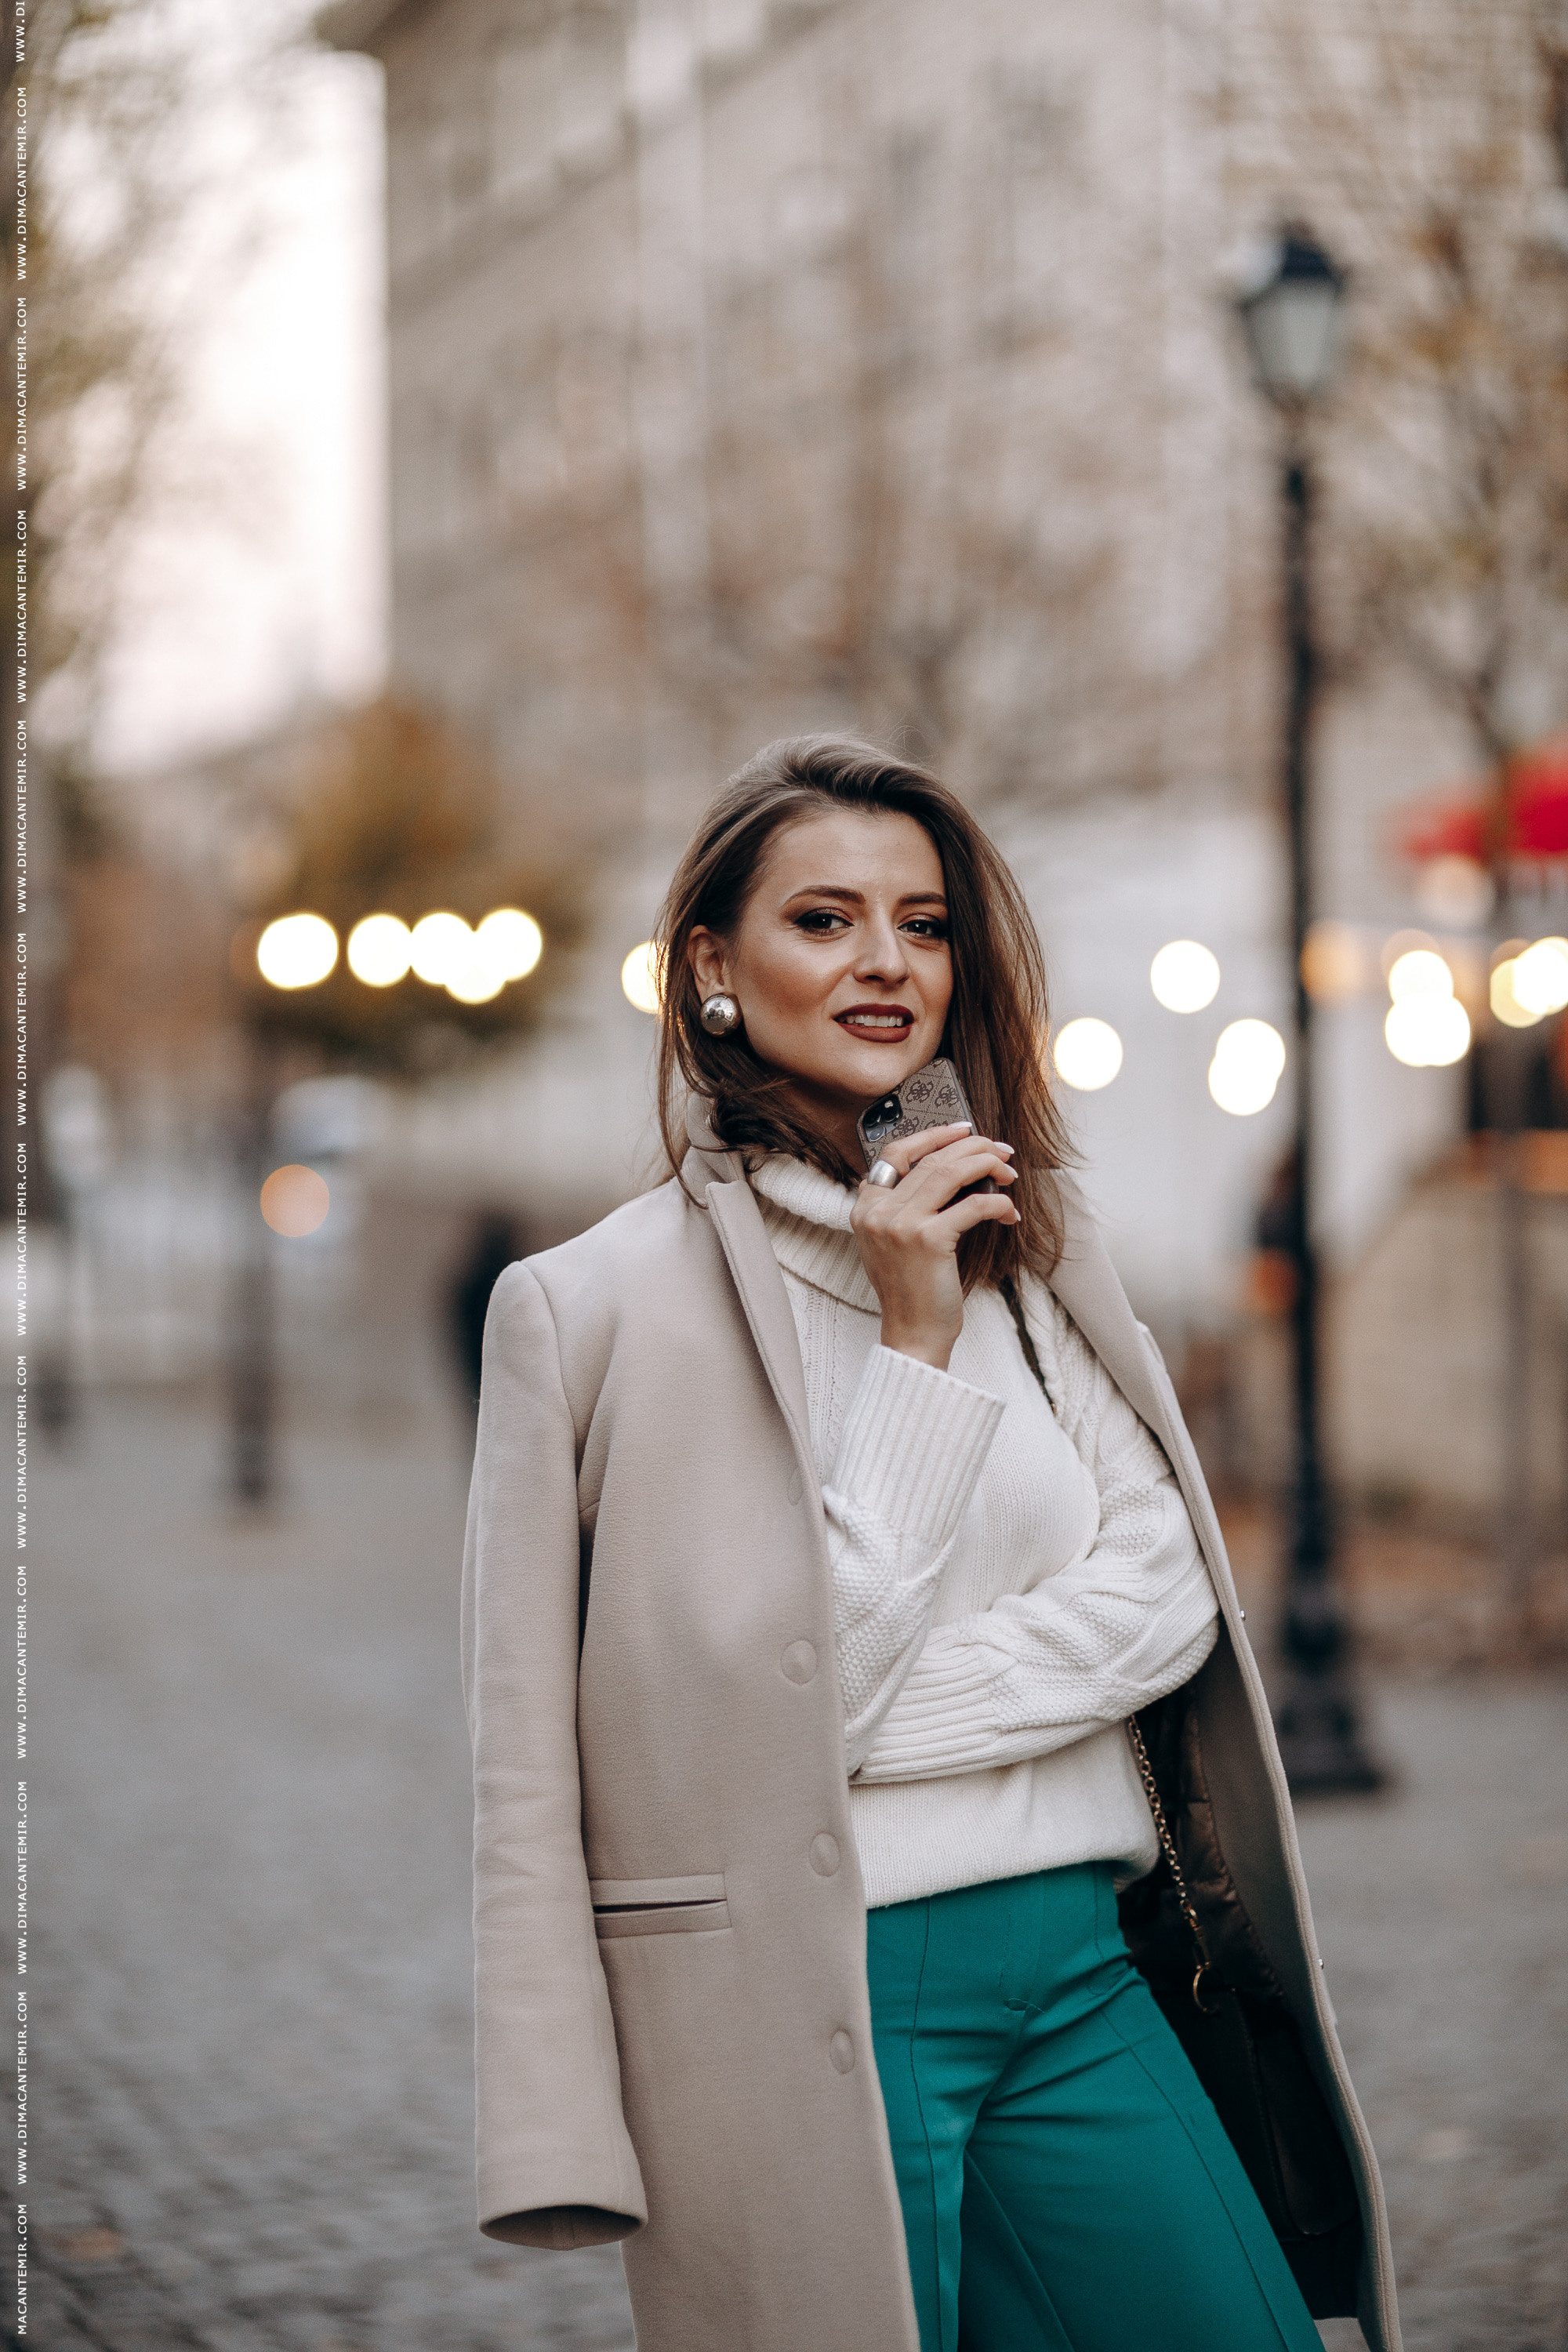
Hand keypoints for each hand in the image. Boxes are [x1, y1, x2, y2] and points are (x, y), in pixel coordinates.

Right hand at [850, 1123, 1019, 1370]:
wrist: (912, 1333)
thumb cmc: (910, 1290)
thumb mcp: (892, 1242)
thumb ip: (900, 1207)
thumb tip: (943, 1169)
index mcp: (866, 1208)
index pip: (896, 1153)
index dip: (933, 1136)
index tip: (964, 1130)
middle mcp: (878, 1212)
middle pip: (931, 1159)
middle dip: (972, 1148)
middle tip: (1001, 1151)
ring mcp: (900, 1225)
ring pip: (950, 1173)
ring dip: (987, 1166)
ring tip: (1009, 1173)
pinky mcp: (928, 1240)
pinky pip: (972, 1206)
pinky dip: (998, 1204)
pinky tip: (1010, 1213)